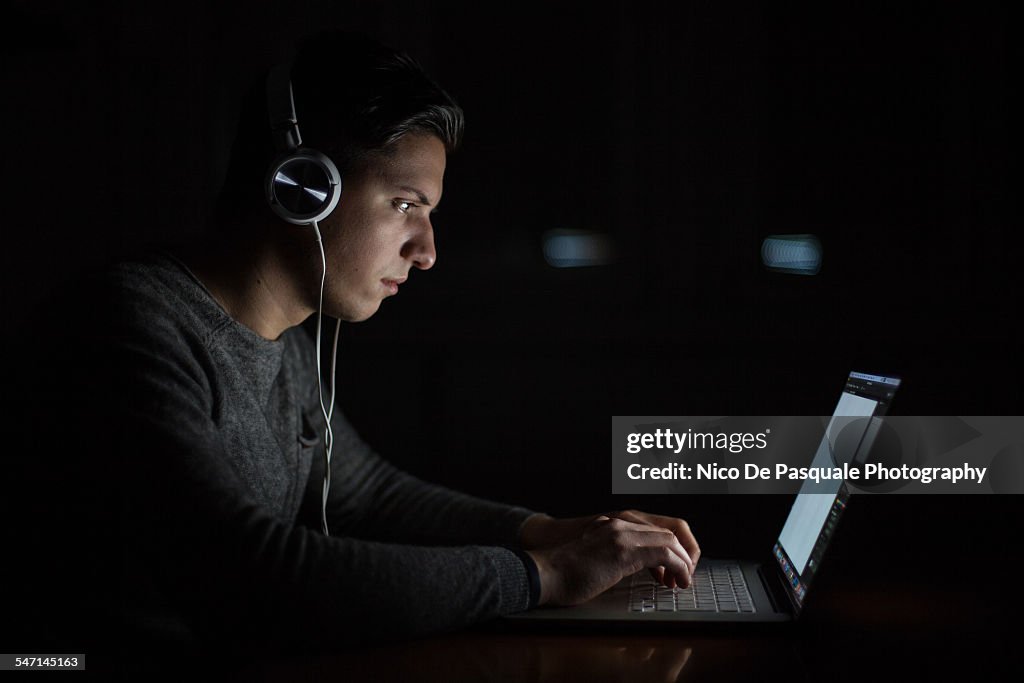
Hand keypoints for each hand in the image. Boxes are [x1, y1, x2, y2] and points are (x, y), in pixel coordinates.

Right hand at [525, 515, 696, 605]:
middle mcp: (623, 521)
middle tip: (684, 576)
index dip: (678, 546)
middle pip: (673, 528)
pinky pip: (664, 554)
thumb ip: (619, 552)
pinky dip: (677, 568)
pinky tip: (675, 582)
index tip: (677, 568)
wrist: (545, 572)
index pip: (663, 525)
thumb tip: (643, 567)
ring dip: (684, 563)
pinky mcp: (622, 550)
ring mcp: (622, 533)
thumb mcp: (598, 552)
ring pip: (671, 539)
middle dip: (686, 554)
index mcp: (619, 521)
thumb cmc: (567, 569)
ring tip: (682, 582)